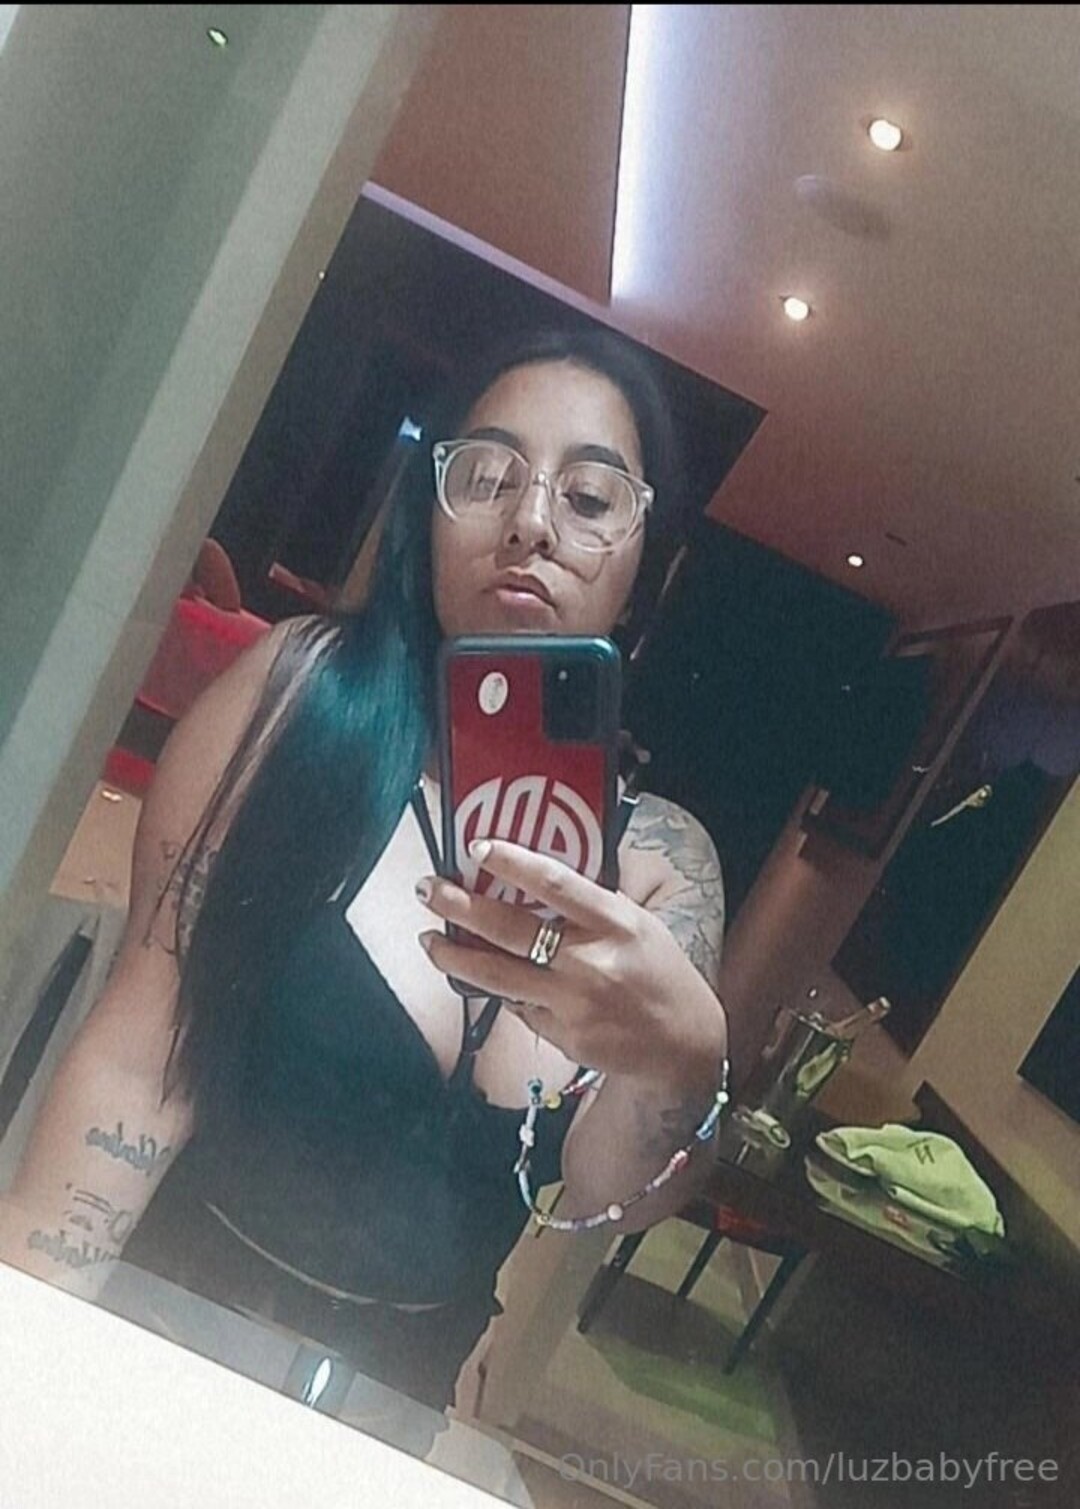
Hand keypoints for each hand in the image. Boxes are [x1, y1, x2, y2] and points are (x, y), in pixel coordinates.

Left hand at [417, 839, 726, 1090]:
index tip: (477, 846)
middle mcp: (591, 962)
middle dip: (460, 906)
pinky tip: (484, 977)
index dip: (513, 863)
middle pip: (511, 931)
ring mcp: (572, 1003)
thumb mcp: (638, 924)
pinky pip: (517, 1007)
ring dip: (455, 956)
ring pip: (497, 977)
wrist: (682, 1045)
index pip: (556, 885)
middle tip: (427, 889)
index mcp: (615, 922)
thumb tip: (530, 878)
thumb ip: (591, 905)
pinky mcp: (561, 1036)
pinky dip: (498, 990)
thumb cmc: (658, 972)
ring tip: (429, 940)